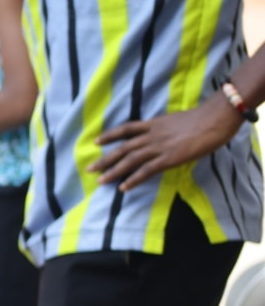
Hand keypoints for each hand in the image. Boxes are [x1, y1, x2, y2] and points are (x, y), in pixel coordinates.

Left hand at [92, 96, 242, 191]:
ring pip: (130, 160)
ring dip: (113, 171)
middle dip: (105, 159)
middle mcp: (152, 135)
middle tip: (89, 169)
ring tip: (100, 181)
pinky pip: (147, 170)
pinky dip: (133, 179)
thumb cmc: (203, 118)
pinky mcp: (169, 158)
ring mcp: (159, 147)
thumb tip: (161, 134)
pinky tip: (123, 187)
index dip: (110, 135)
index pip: (126, 128)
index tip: (96, 141)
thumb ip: (165, 128)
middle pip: (123, 148)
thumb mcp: (177, 120)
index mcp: (154, 124)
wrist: (216, 118)